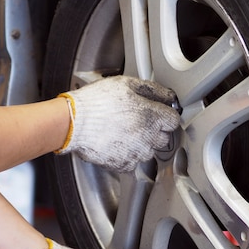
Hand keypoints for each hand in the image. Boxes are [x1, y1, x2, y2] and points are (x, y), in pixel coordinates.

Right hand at [56, 75, 179, 171]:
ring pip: (148, 151)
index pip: (173, 121)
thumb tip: (168, 96)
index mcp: (153, 117)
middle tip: (137, 120)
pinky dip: (127, 154)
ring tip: (123, 131)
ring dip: (141, 143)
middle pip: (163, 138)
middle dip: (154, 130)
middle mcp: (149, 138)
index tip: (157, 113)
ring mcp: (137, 154)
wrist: (74, 123)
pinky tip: (116, 142)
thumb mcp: (127, 84)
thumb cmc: (98, 102)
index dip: (164, 115)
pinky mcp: (124, 164)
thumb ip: (153, 90)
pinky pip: (133, 162)